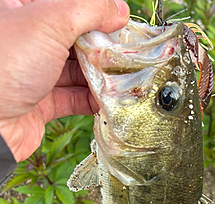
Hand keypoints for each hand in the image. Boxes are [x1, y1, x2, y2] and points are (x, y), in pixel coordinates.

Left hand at [0, 0, 128, 161]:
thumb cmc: (6, 64)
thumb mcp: (48, 22)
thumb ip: (88, 9)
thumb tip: (119, 9)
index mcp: (20, 10)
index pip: (64, 6)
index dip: (94, 13)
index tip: (118, 23)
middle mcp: (26, 41)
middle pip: (73, 38)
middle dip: (101, 48)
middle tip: (122, 56)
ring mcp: (33, 73)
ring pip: (75, 70)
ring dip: (100, 76)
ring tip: (121, 80)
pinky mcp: (40, 103)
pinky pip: (72, 98)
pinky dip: (91, 100)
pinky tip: (106, 100)